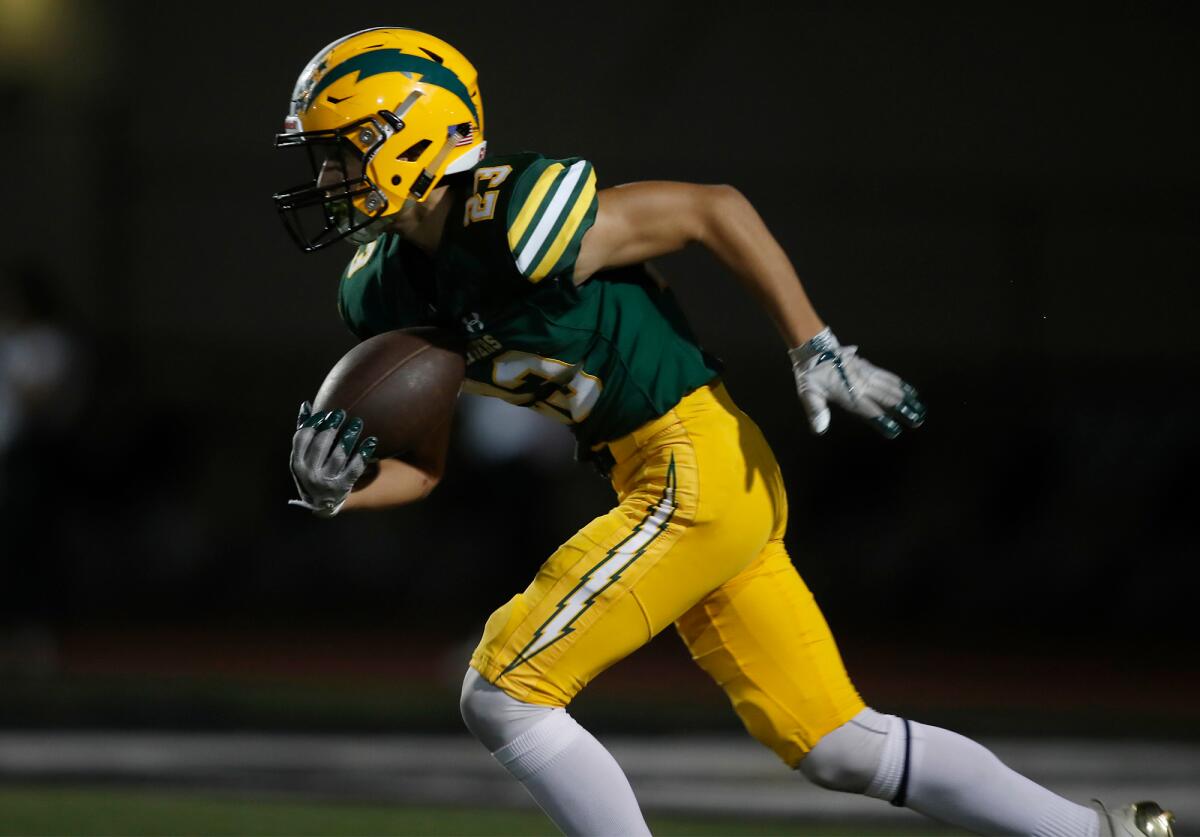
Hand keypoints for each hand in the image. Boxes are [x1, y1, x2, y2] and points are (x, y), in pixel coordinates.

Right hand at [289, 401, 377, 517]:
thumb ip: (304, 430)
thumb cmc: (313, 469)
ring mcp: (326, 482)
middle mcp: (309, 473)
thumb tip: (306, 404)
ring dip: (349, 437)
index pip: (302, 438)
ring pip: (338, 456)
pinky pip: (354, 468)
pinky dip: (363, 454)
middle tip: (342, 413)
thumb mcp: (304, 455)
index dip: (314, 424)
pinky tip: (371, 441)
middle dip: (332, 428)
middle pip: (321, 445)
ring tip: (357, 423)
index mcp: (297, 462)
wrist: (322, 503)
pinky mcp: (343, 487)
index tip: (325, 412)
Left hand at [789, 327, 925, 438]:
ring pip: (889, 386)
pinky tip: (907, 388)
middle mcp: (861, 384)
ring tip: (918, 407)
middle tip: (918, 421)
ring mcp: (865, 373)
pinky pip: (885, 375)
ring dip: (905, 397)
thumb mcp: (808, 393)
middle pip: (886, 398)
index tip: (895, 431)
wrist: (813, 348)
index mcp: (848, 394)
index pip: (869, 411)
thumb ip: (816, 411)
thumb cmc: (809, 375)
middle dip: (902, 410)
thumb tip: (819, 430)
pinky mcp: (866, 366)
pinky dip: (898, 382)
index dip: (882, 421)